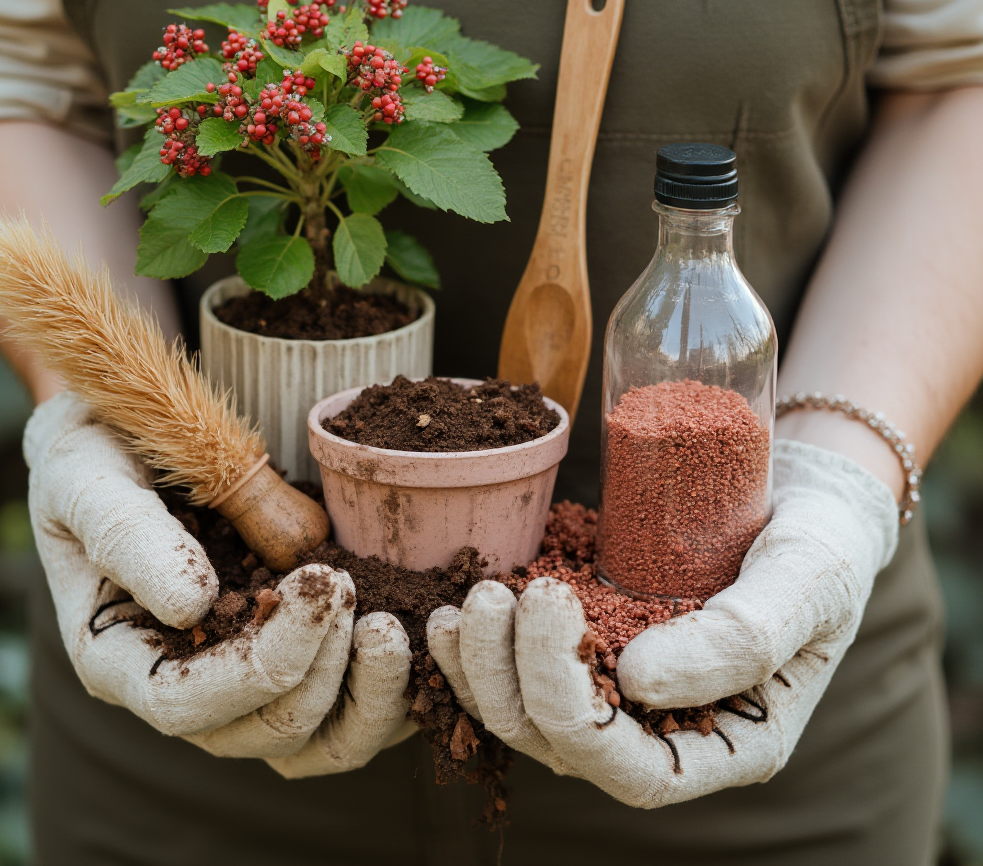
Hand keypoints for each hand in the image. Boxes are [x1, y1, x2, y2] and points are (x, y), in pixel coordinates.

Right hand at [26, 392, 412, 773]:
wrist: (124, 436)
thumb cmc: (94, 456)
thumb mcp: (90, 480)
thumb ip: (131, 538)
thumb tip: (191, 607)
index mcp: (121, 657)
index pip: (188, 705)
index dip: (262, 662)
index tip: (318, 584)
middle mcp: (183, 681)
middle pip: (263, 733)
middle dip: (320, 672)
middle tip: (348, 584)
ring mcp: (240, 675)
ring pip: (315, 739)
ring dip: (366, 694)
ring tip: (391, 621)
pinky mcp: (288, 651)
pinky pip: (347, 703)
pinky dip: (390, 684)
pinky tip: (417, 633)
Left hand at [428, 439, 898, 805]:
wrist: (799, 505)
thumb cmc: (821, 547)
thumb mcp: (807, 582)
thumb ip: (742, 638)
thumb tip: (637, 681)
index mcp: (728, 743)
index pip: (634, 773)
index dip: (572, 711)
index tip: (550, 609)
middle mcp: (667, 731)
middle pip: (564, 748)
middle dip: (512, 680)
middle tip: (495, 595)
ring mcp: (625, 694)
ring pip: (529, 718)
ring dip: (482, 669)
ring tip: (470, 601)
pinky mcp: (596, 649)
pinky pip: (522, 674)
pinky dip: (481, 651)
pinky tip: (457, 608)